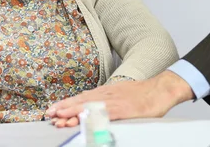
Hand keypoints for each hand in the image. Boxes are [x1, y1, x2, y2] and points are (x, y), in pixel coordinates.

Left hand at [45, 71, 194, 125]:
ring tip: (60, 117)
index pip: (81, 99)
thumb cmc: (141, 94)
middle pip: (82, 102)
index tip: (52, 110)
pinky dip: (95, 116)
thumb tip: (90, 109)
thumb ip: (106, 102)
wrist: (160, 89)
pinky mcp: (125, 110)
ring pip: (90, 107)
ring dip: (74, 112)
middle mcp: (107, 96)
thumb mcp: (120, 95)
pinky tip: (85, 119)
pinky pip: (107, 114)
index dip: (66, 104)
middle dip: (64, 108)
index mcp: (105, 93)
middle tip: (49, 114)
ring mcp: (115, 102)